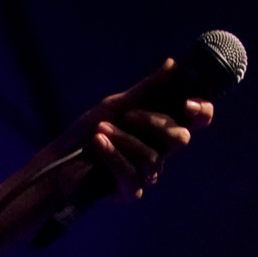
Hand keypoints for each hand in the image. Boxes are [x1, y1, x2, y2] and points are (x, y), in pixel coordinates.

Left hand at [56, 58, 214, 202]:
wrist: (56, 165)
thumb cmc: (84, 135)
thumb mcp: (115, 106)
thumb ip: (146, 90)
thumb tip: (174, 64)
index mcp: (159, 128)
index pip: (195, 120)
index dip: (201, 111)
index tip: (189, 104)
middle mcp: (158, 151)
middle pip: (180, 139)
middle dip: (155, 124)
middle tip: (128, 116)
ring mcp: (145, 174)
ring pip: (153, 158)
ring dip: (124, 140)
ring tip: (99, 132)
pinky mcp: (130, 192)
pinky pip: (132, 175)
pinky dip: (114, 156)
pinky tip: (98, 144)